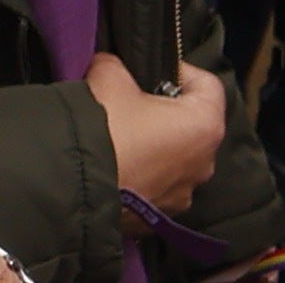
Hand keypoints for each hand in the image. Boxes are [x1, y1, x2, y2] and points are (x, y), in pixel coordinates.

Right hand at [86, 54, 227, 207]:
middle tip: (129, 101)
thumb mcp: (108, 75)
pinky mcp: (162, 216)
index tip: (148, 70)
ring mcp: (184, 194)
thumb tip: (115, 70)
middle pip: (191, 125)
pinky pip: (157, 184)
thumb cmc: (105, 125)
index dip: (178, 69)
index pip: (208, 85)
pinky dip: (142, 172)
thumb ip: (120, 66)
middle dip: (164, 110)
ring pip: (174, 158)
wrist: (76, 185)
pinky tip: (115, 165)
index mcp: (204, 126)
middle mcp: (205, 163)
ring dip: (154, 145)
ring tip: (119, 138)